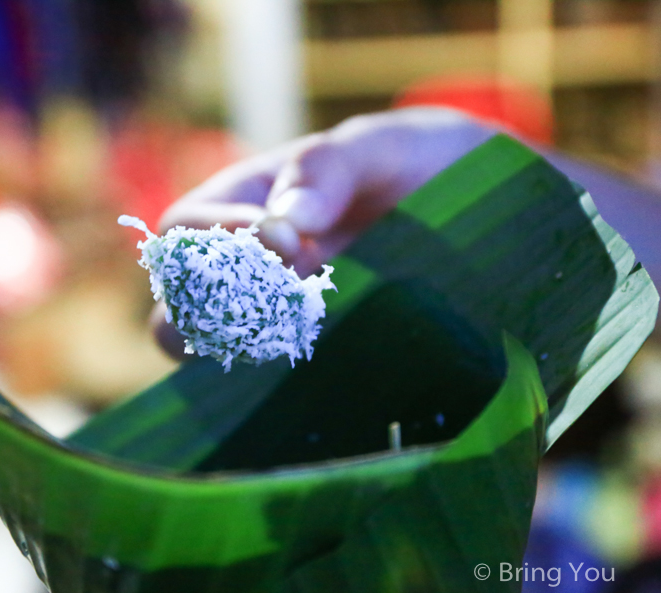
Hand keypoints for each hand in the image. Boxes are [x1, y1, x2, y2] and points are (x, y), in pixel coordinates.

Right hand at [151, 107, 497, 358]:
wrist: (482, 210)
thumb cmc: (420, 164)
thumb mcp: (382, 146)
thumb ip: (328, 167)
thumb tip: (286, 222)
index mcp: (246, 201)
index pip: (185, 227)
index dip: (219, 240)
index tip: (290, 244)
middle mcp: (248, 262)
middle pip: (179, 296)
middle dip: (209, 306)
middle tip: (282, 301)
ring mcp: (275, 312)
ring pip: (210, 345)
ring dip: (235, 347)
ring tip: (293, 340)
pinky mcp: (312, 352)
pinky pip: (266, 377)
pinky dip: (274, 378)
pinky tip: (317, 368)